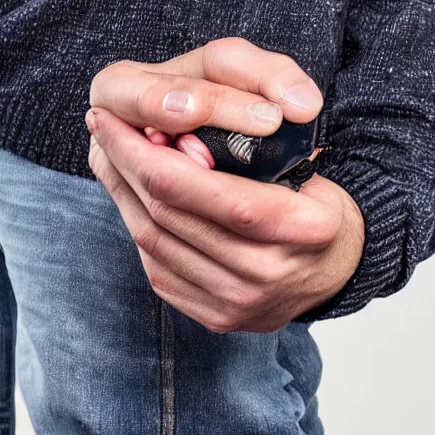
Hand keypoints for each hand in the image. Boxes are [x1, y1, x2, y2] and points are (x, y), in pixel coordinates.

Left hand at [86, 38, 364, 332]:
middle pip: (169, 214)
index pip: (205, 188)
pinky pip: (158, 267)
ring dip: (123, 193)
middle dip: (124, 163)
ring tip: (108, 157)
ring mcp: (239, 302)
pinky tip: (130, 197)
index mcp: (301, 225)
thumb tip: (174, 136)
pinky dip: (137, 226)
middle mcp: (267, 273)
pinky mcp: (218, 317)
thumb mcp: (304, 164)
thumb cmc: (316, 207)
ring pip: (154, 241)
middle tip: (102, 128)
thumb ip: (249, 149)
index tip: (116, 118)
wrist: (332, 269)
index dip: (148, 151)